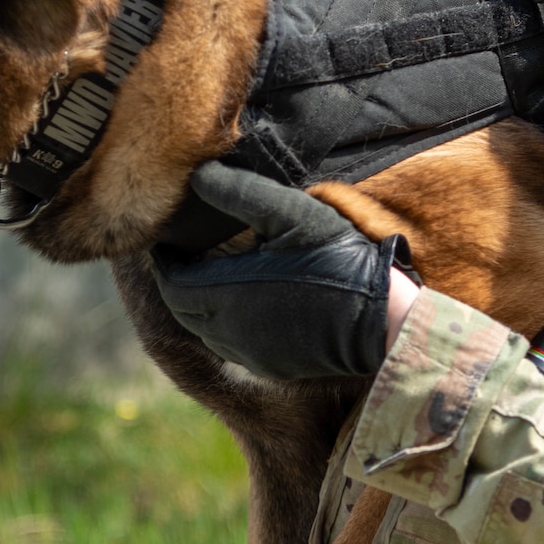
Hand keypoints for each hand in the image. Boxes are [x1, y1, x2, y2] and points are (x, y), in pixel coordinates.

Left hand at [151, 162, 413, 380]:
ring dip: (199, 306)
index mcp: (224, 292)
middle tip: (184, 258)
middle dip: (177, 283)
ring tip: (211, 278)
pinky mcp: (270, 366)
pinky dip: (225, 327)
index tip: (167, 243)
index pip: (172, 280)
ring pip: (204, 331)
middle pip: (182, 309)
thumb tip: (198, 177)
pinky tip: (243, 307)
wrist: (379, 317)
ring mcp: (249, 352)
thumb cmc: (336, 258)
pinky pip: (232, 348)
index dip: (164, 261)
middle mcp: (228, 329)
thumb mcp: (290, 213)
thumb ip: (240, 193)